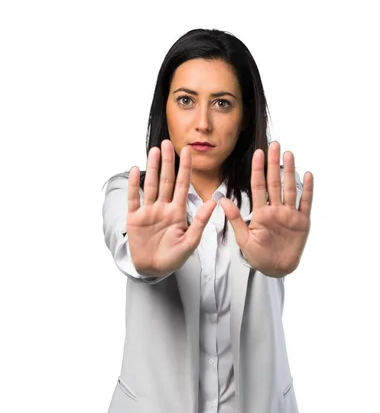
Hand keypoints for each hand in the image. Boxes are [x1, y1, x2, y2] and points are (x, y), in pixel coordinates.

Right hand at [127, 139, 215, 275]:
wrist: (154, 269)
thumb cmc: (173, 257)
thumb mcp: (190, 242)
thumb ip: (200, 222)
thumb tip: (213, 203)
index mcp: (178, 212)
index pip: (182, 186)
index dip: (185, 168)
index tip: (188, 151)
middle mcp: (163, 208)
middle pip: (166, 181)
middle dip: (168, 162)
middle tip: (168, 143)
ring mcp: (148, 211)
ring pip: (151, 185)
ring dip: (153, 168)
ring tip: (154, 151)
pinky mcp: (135, 218)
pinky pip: (134, 198)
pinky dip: (134, 185)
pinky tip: (135, 170)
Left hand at [220, 141, 313, 276]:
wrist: (275, 269)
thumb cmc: (258, 256)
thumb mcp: (243, 239)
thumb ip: (235, 219)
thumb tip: (221, 200)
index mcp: (261, 213)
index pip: (258, 187)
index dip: (258, 170)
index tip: (258, 153)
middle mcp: (275, 210)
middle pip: (274, 183)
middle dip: (274, 164)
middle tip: (274, 145)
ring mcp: (289, 215)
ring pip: (289, 189)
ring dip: (289, 172)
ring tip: (289, 154)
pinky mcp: (302, 222)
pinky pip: (305, 203)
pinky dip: (307, 190)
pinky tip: (308, 175)